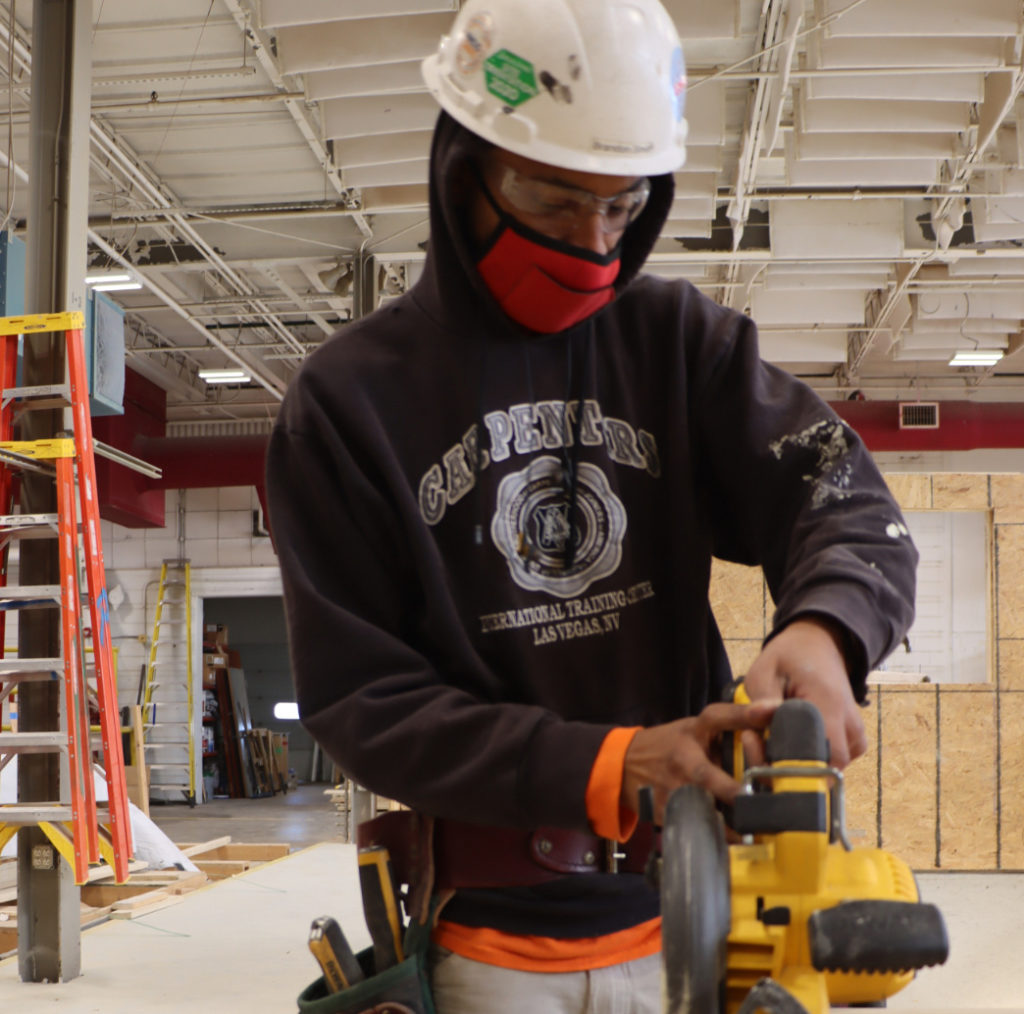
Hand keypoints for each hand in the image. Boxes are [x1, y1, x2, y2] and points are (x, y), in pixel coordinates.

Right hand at [621, 699, 777, 824]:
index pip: (718, 717)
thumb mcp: (694, 730)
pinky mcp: (665, 810)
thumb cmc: (671, 746)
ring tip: (757, 832)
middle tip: (759, 805)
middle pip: (708, 776)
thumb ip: (728, 730)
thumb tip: (773, 722)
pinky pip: (697, 826)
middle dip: (734, 792)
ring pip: (704, 808)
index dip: (743, 714)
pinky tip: (736, 841)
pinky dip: (719, 836)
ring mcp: (671, 787)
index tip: (771, 710)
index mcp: (693, 732)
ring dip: (732, 823)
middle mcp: (682, 758)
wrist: (625, 764)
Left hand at [744, 617, 865, 767]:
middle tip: (753, 738)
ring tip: (766, 733)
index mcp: (830, 706)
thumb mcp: (766, 669)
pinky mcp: (850, 744)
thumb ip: (763, 697)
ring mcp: (854, 738)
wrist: (818, 647)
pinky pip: (827, 764)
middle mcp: (850, 728)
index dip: (786, 765)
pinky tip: (783, 737)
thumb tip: (758, 719)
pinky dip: (804, 758)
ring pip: (824, 772)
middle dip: (783, 766)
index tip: (755, 743)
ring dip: (792, 762)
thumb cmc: (790, 658)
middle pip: (822, 772)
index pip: (822, 759)